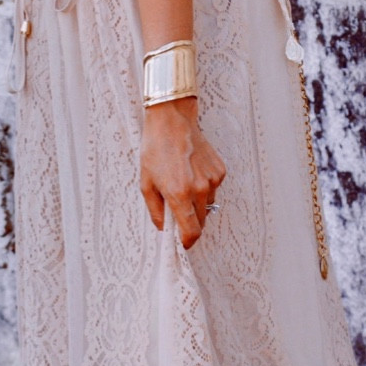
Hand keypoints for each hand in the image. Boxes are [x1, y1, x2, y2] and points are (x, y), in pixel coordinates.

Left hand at [139, 96, 225, 249]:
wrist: (172, 121)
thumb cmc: (156, 149)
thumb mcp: (146, 183)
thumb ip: (156, 210)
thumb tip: (164, 228)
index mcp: (180, 194)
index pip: (191, 231)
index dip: (187, 242)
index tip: (182, 243)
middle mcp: (199, 189)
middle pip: (201, 222)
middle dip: (190, 223)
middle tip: (177, 213)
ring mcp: (212, 180)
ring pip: (208, 206)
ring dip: (197, 205)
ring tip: (183, 186)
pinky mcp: (220, 171)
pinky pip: (213, 190)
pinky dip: (203, 189)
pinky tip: (192, 173)